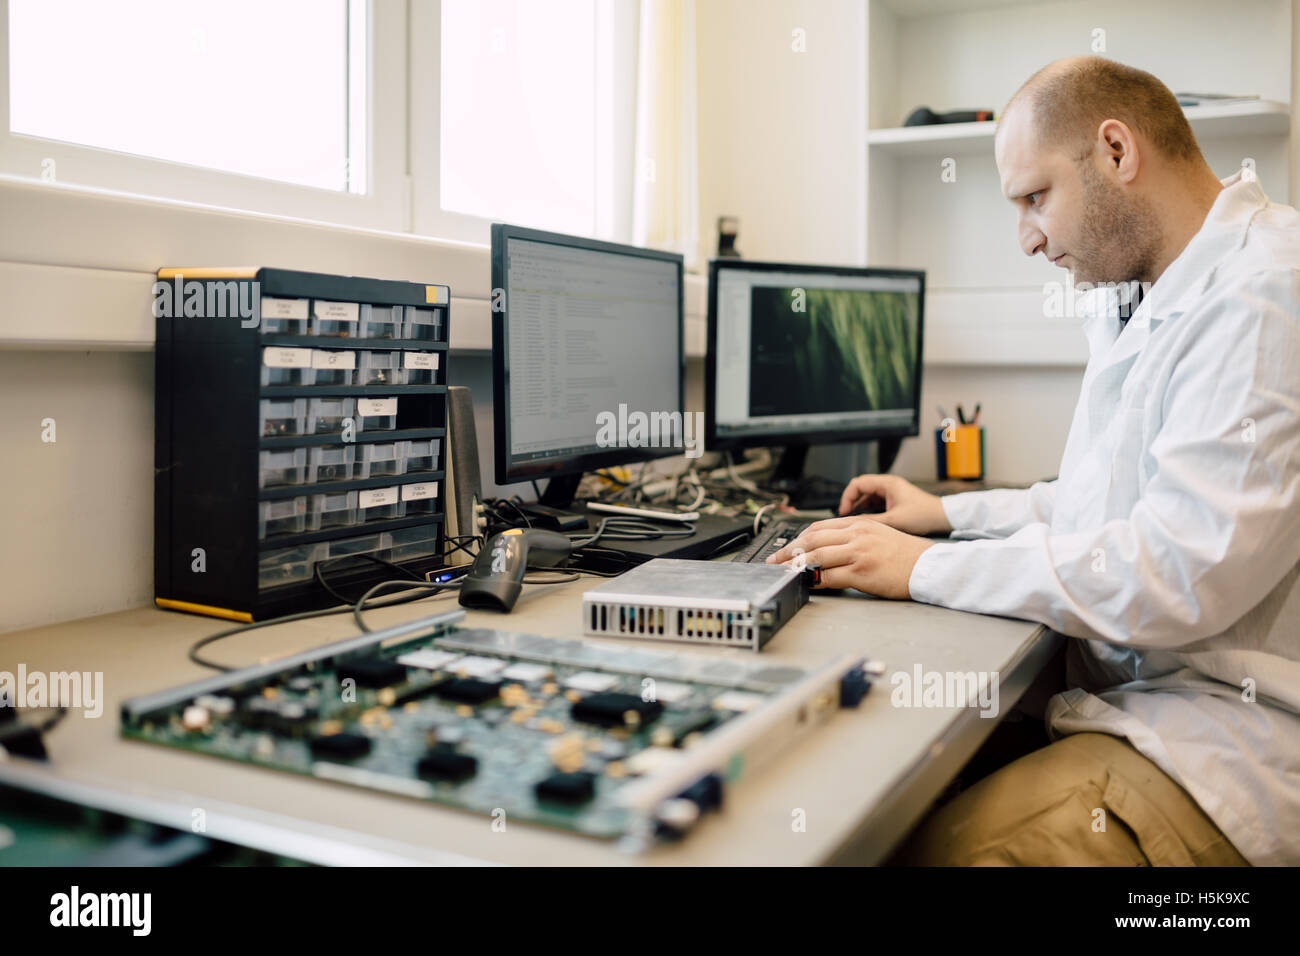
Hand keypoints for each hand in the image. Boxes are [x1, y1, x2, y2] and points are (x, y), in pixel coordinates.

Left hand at [766, 516, 934, 598]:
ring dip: (796, 565)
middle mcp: (857, 534)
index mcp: (860, 524)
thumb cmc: (907, 554)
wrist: (929, 566)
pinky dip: (814, 580)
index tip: (787, 547)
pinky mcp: (862, 572)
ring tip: (784, 572)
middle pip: (812, 539)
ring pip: (817, 556)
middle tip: (776, 560)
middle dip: (790, 551)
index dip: (798, 537)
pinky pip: (829, 576)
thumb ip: (854, 536)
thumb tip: (829, 548)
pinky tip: (806, 583)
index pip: (820, 527)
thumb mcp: (879, 534)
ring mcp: (858, 552)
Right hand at [839, 474, 950, 536]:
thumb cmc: (924, 515)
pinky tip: (868, 521)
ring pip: (868, 496)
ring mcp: (892, 491)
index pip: (857, 484)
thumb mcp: (894, 520)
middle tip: (846, 516)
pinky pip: (876, 501)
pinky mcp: (895, 499)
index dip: (847, 497)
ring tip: (856, 520)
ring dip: (860, 507)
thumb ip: (871, 521)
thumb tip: (852, 523)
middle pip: (861, 488)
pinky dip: (869, 510)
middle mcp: (888, 484)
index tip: (843, 511)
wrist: (942, 517)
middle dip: (851, 502)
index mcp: (887, 483)